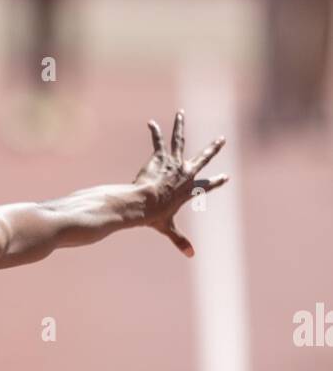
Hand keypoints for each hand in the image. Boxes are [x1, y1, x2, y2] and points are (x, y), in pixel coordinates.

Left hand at [134, 110, 227, 256]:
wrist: (143, 204)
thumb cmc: (155, 217)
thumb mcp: (168, 229)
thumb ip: (180, 241)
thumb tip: (191, 256)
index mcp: (190, 190)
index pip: (208, 186)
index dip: (218, 182)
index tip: (226, 177)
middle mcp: (186, 174)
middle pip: (203, 158)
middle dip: (214, 148)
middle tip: (222, 139)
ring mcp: (174, 164)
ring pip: (180, 141)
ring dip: (181, 127)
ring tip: (181, 114)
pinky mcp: (159, 158)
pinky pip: (158, 142)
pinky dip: (154, 132)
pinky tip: (151, 123)